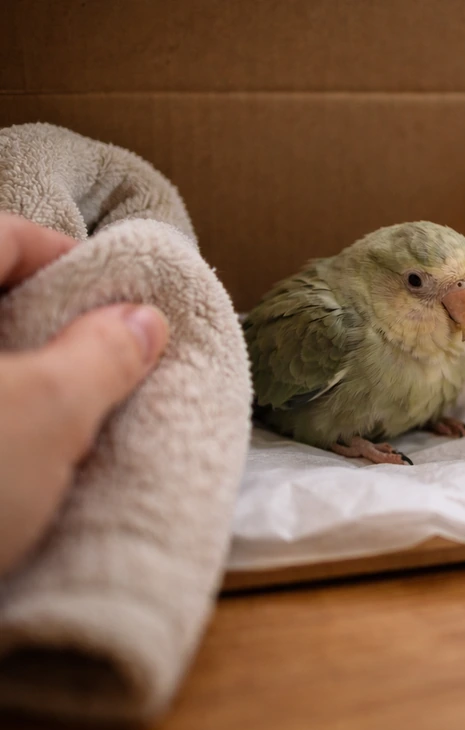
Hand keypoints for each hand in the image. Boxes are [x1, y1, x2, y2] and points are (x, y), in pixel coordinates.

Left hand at [0, 214, 168, 576]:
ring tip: (77, 410)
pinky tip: (28, 453)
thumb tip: (145, 321)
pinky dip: (5, 418)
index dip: (71, 257)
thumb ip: (103, 355)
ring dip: (26, 374)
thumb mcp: (46, 414)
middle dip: (51, 323)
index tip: (122, 298)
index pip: (3, 235)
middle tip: (107, 355)